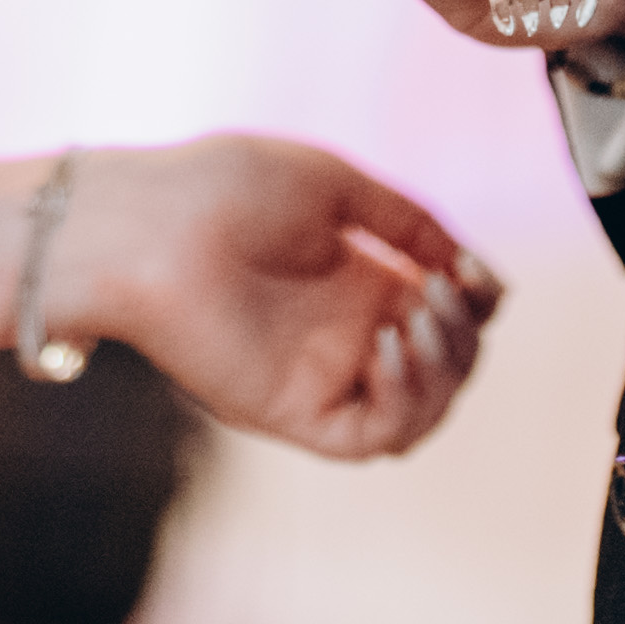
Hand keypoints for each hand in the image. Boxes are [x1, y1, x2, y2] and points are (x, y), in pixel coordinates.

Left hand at [48, 135, 500, 462]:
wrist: (148, 222)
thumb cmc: (221, 187)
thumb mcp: (334, 186)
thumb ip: (406, 221)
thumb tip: (468, 262)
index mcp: (355, 280)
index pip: (444, 311)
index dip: (476, 296)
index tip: (474, 268)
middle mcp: (344, 335)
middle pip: (445, 363)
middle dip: (465, 330)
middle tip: (443, 289)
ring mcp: (323, 377)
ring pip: (423, 409)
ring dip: (445, 367)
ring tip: (416, 316)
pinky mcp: (297, 413)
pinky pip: (377, 437)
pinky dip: (407, 400)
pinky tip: (388, 346)